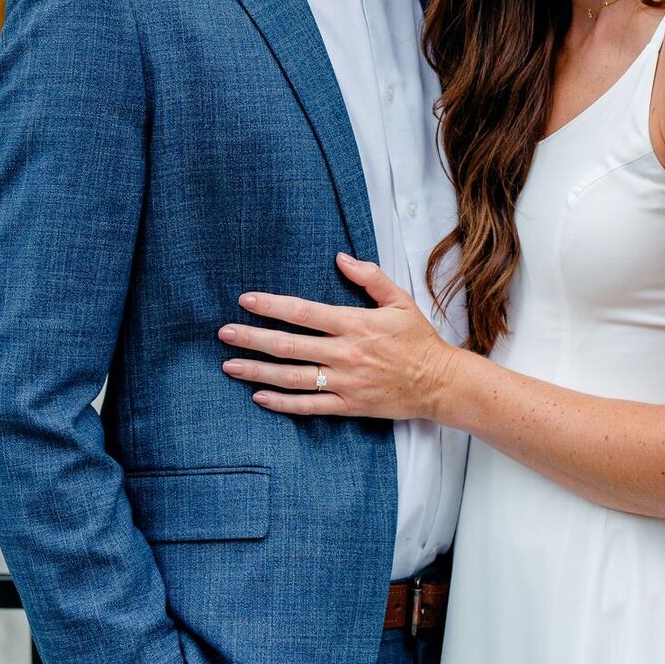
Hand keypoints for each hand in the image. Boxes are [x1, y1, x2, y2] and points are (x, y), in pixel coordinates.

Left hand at [219, 254, 459, 420]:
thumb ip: (369, 277)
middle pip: (289, 345)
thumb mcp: (399, 300)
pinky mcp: (349, 406)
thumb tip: (341, 258)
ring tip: (230, 365)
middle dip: (252, 337)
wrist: (440, 382)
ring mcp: (345, 383)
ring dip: (258, 371)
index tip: (246, 300)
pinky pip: (309, 406)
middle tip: (224, 333)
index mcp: (355, 324)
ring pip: (292, 378)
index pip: (303, 312)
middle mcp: (345, 353)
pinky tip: (258, 397)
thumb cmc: (419, 339)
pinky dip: (282, 403)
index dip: (272, 306)